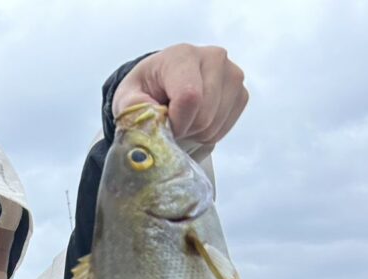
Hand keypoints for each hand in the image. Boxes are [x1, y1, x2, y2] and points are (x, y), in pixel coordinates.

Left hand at [112, 44, 247, 146]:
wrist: (160, 84)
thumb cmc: (144, 90)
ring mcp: (232, 74)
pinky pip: (225, 128)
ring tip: (182, 120)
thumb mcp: (127, 98)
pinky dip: (207, 133)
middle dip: (184, 129)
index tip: (164, 127)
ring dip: (195, 133)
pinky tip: (195, 120)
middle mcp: (213, 58)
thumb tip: (154, 123)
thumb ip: (135, 109)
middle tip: (170, 124)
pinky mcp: (240, 92)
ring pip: (215, 124)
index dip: (176, 122)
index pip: (190, 97)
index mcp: (182, 55)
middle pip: (204, 115)